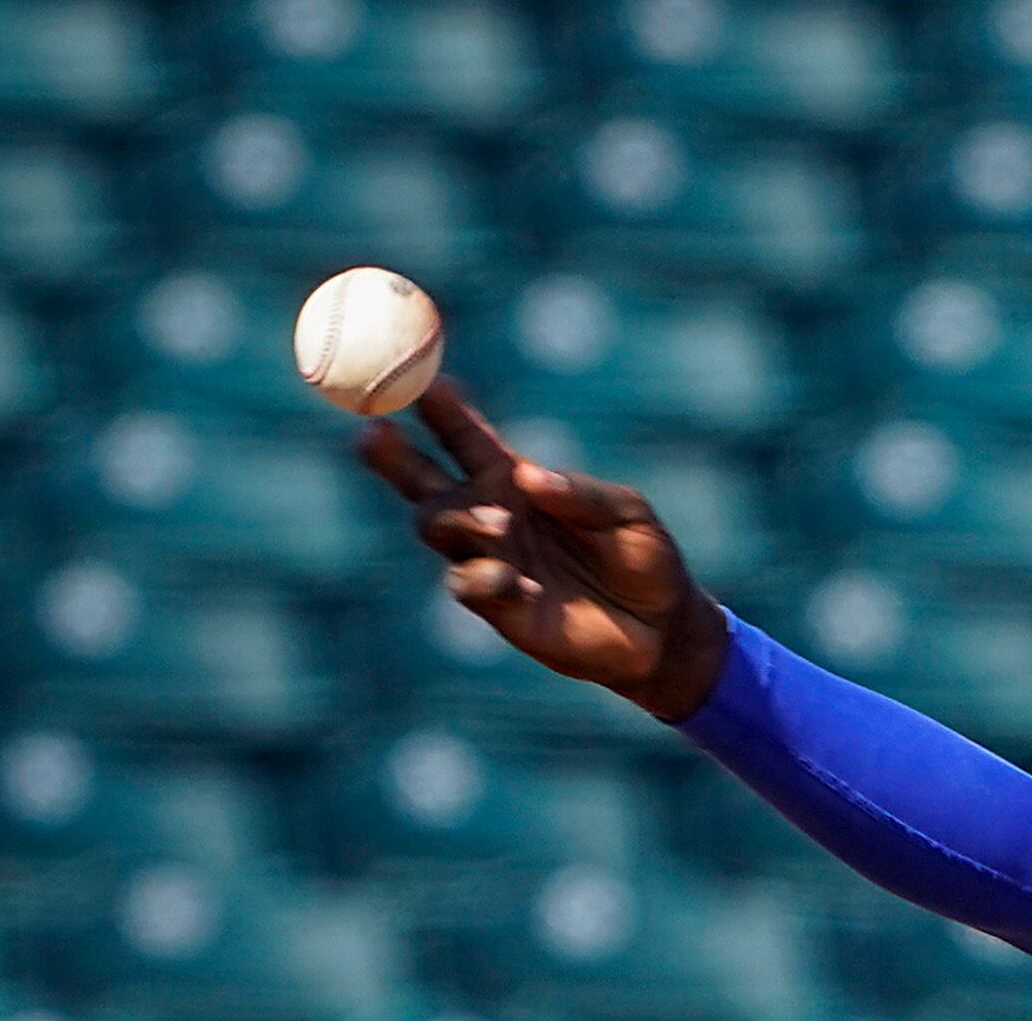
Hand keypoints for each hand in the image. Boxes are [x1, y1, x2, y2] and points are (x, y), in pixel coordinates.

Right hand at [356, 380, 729, 720]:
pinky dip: (487, 578)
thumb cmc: (644, 557)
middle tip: (371, 431)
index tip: (422, 381)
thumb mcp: (628, 514)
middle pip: (422, 479)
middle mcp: (488, 514)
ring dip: (459, 519)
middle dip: (392, 455)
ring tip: (498, 523)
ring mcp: (486, 558)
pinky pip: (468, 584)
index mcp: (513, 478)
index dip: (440, 409)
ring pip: (436, 527)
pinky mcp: (496, 606)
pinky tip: (521, 583)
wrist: (659, 629)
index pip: (465, 437)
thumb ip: (582, 494)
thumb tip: (528, 478)